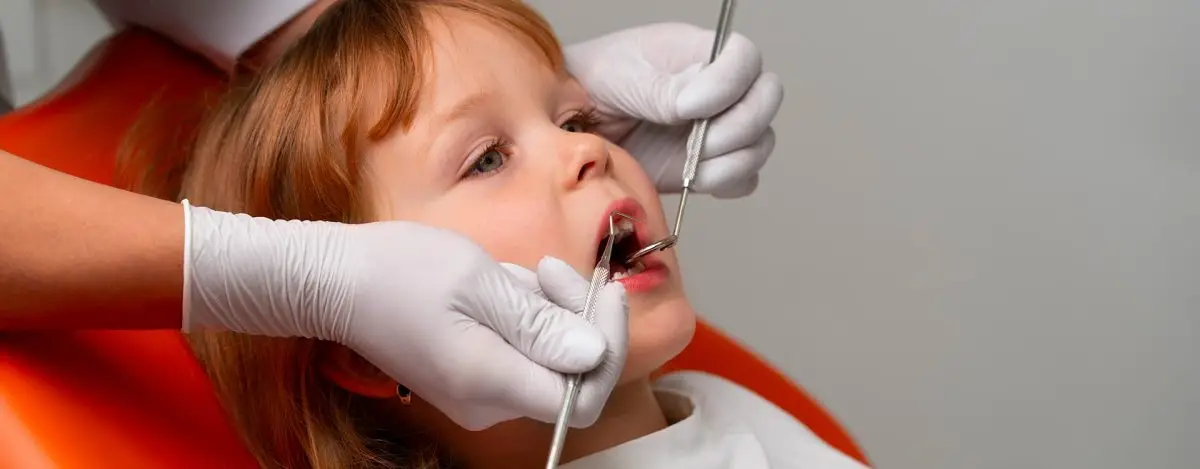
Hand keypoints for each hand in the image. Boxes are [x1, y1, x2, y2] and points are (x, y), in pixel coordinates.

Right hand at [182, 203, 627, 429]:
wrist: (333, 281)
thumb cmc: (396, 270)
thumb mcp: (477, 280)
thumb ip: (539, 323)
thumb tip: (593, 355)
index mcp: (489, 382)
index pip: (582, 398)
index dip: (608, 348)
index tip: (609, 294)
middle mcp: (487, 402)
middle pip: (570, 374)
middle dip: (578, 316)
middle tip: (557, 268)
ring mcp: (478, 394)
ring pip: (547, 357)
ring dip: (548, 308)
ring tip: (513, 272)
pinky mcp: (472, 375)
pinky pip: (521, 351)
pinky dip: (525, 315)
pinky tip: (501, 284)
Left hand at [566, 22, 783, 198]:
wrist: (573, 124)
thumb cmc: (595, 84)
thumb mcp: (624, 75)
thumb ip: (665, 90)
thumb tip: (698, 104)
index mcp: (700, 53)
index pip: (745, 58)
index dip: (729, 83)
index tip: (687, 106)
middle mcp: (719, 89)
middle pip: (766, 100)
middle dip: (738, 126)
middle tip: (696, 141)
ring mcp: (717, 129)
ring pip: (759, 144)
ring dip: (729, 160)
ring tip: (688, 162)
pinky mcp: (708, 166)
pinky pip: (741, 180)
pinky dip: (723, 182)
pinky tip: (691, 177)